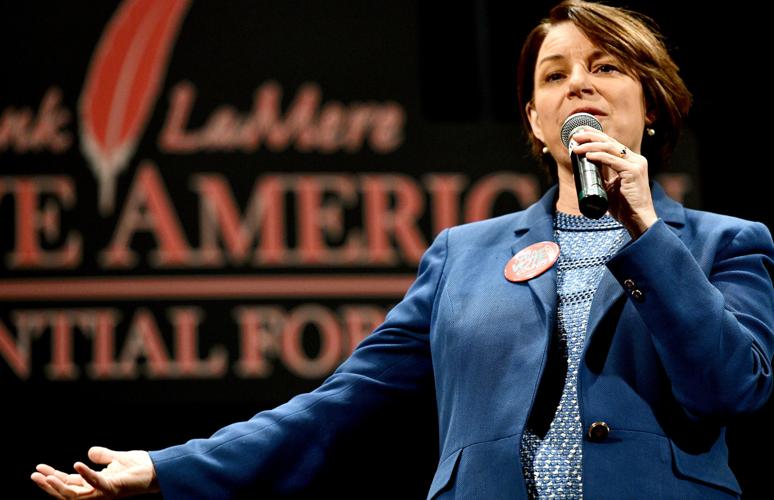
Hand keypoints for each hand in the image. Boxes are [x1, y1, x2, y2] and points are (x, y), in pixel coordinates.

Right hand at [31, 447, 157, 498]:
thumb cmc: (140, 467)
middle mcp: (97, 492)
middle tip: (34, 475)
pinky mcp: (115, 488)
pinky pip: (97, 484)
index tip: (39, 468)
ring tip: (46, 476)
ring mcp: (105, 492)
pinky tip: (76, 465)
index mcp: (95, 485)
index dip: (53, 477)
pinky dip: (86, 475)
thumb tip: (89, 451)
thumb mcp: (117, 458)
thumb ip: (103, 456)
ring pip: (75, 495)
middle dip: (49, 486)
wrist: (159, 469)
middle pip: (67, 493)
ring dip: (59, 486)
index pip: (69, 483)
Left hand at [571, 129, 657, 236]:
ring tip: (576, 148)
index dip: (595, 136)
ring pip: (610, 148)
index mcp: (631, 161)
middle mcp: (635, 159)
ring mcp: (636, 164)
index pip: (611, 143)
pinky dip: (598, 157)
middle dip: (591, 136)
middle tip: (575, 136)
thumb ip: (598, 178)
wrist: (637, 219)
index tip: (579, 134)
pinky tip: (587, 156)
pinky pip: (612, 160)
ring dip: (590, 146)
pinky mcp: (633, 171)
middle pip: (610, 142)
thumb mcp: (608, 188)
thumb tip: (578, 171)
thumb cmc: (624, 206)